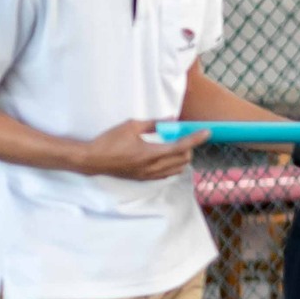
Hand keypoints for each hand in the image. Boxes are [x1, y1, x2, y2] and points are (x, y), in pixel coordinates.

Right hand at [80, 120, 204, 179]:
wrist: (92, 160)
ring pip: (177, 169)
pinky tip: (167, 156)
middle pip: (183, 159)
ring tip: (176, 145)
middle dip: (189, 147)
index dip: (196, 139)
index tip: (207, 133)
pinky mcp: (144, 179)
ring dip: (182, 157)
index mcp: (150, 153)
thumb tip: (172, 120)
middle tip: (185, 135)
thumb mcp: (131, 126)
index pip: (180, 147)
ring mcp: (149, 175)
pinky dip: (173, 165)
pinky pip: (167, 174)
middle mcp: (152, 167)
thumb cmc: (109, 141)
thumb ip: (154, 123)